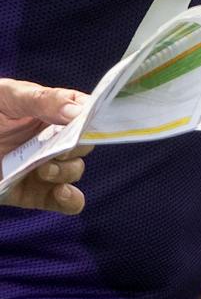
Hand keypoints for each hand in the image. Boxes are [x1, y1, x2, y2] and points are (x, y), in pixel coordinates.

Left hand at [0, 79, 89, 213]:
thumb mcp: (9, 96)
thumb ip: (44, 100)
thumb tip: (78, 113)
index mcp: (52, 111)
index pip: (86, 113)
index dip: (93, 118)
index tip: (86, 124)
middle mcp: (51, 139)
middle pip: (83, 145)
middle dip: (77, 148)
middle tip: (60, 148)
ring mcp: (42, 167)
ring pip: (74, 171)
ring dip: (66, 172)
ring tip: (44, 169)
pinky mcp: (31, 193)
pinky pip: (64, 203)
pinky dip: (70, 201)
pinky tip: (62, 193)